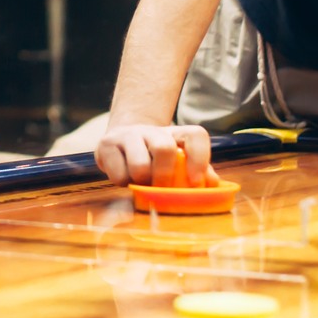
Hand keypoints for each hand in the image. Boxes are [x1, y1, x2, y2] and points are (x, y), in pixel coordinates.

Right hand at [95, 123, 218, 185]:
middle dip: (164, 176)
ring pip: (140, 165)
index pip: (195, 135)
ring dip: (142, 181)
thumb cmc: (152, 157)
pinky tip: (125, 176)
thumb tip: (212, 183)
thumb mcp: (176, 161)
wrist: (119, 141)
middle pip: (164, 148)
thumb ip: (195, 171)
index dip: (199, 158)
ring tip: (141, 181)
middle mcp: (151, 130)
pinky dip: (124, 183)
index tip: (195, 182)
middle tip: (161, 187)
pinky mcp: (106, 145)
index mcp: (174, 133)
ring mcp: (127, 135)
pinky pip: (119, 174)